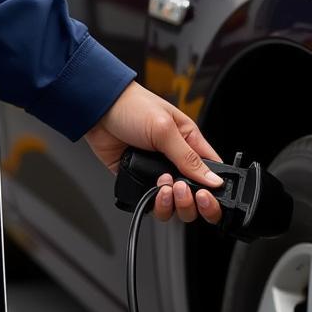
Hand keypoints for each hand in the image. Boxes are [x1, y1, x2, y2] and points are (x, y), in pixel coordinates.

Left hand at [86, 82, 222, 223]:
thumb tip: (214, 179)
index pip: (212, 172)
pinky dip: (153, 204)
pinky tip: (151, 191)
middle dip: (191, 201)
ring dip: (171, 203)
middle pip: (195, 196)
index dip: (213, 189)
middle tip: (179, 189)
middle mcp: (176, 161)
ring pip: (174, 204)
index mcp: (190, 143)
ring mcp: (157, 173)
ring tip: (162, 186)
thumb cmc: (132, 107)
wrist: (97, 111)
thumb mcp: (165, 130)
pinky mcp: (138, 180)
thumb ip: (189, 158)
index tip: (205, 194)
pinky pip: (151, 202)